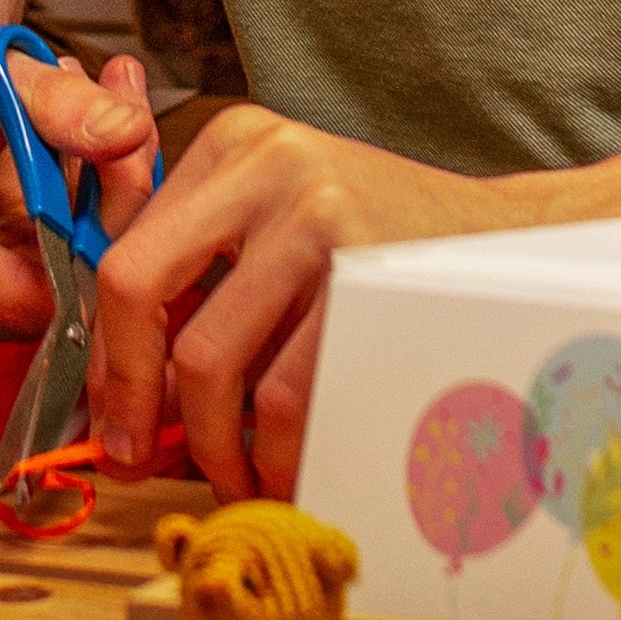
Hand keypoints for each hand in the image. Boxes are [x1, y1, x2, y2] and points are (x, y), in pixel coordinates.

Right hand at [0, 14, 157, 344]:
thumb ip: (54, 99)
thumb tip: (127, 132)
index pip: (26, 292)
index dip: (94, 235)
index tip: (128, 154)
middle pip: (50, 299)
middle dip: (103, 215)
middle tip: (124, 125)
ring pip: (63, 297)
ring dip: (97, 219)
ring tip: (92, 135)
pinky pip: (56, 289)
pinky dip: (81, 231)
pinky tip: (79, 167)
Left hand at [87, 105, 511, 499]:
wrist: (511, 241)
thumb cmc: (383, 244)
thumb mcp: (284, 217)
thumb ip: (204, 266)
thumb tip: (120, 378)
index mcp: (232, 143)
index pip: (127, 255)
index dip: (109, 351)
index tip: (112, 417)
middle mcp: (267, 163)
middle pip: (142, 290)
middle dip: (132, 392)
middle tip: (139, 459)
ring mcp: (321, 214)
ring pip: (214, 359)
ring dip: (211, 442)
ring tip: (233, 475)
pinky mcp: (368, 275)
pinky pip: (288, 394)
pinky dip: (275, 451)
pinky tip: (285, 469)